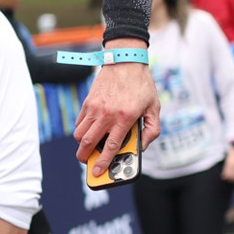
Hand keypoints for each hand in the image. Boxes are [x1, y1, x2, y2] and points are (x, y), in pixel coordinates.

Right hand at [73, 61, 158, 178]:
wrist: (126, 61)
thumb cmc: (142, 86)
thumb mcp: (154, 108)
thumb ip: (152, 130)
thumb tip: (142, 146)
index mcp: (125, 117)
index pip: (111, 146)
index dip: (104, 162)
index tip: (98, 172)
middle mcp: (107, 114)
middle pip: (88, 143)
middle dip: (85, 158)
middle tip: (89, 163)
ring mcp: (95, 108)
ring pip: (80, 134)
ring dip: (82, 146)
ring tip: (89, 149)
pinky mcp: (88, 102)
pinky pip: (79, 122)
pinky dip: (81, 131)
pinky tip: (89, 133)